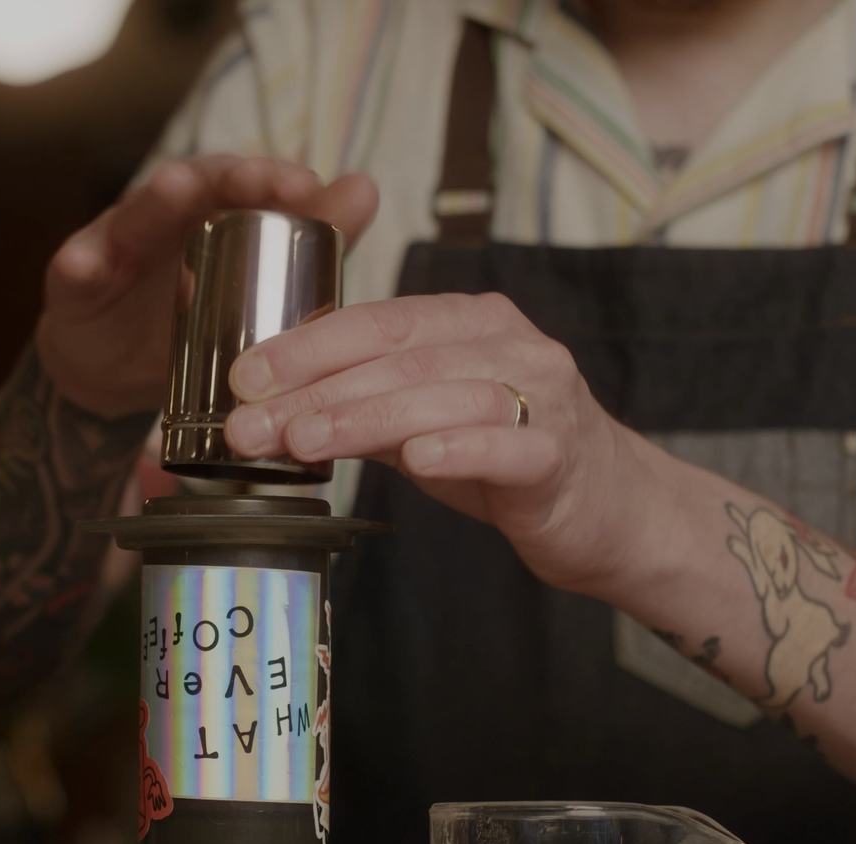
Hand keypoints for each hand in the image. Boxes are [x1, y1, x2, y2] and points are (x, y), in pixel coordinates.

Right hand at [36, 157, 378, 417]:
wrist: (115, 373)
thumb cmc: (193, 316)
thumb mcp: (255, 290)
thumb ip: (313, 242)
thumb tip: (366, 187)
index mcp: (214, 215)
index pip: (245, 186)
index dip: (272, 180)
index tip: (304, 185)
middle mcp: (166, 216)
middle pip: (194, 187)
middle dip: (223, 177)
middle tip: (251, 176)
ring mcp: (118, 243)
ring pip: (135, 215)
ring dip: (154, 199)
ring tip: (172, 186)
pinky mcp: (77, 279)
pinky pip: (77, 269)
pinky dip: (82, 263)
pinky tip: (84, 263)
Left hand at [218, 292, 672, 595]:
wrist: (611, 511)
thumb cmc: (510, 459)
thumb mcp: (427, 422)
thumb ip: (363, 409)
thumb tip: (272, 410)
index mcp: (470, 322)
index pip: (377, 320)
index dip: (306, 345)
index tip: (244, 376)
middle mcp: (510, 345)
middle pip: (400, 357)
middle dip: (316, 389)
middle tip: (251, 423)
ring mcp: (543, 396)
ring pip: (443, 396)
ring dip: (367, 417)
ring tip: (305, 440)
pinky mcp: (560, 456)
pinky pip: (506, 446)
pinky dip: (459, 449)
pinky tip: (416, 460)